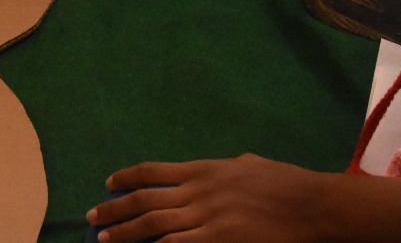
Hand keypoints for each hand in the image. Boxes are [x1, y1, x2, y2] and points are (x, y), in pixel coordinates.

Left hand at [89, 156, 351, 242]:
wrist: (308, 204)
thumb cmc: (282, 181)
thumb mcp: (246, 164)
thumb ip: (223, 169)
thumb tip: (216, 170)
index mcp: (203, 169)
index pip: (154, 171)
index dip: (127, 178)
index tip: (108, 183)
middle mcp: (198, 191)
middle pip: (146, 200)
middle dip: (115, 208)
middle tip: (92, 215)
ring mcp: (207, 217)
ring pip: (155, 224)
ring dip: (126, 233)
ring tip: (104, 238)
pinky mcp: (219, 240)